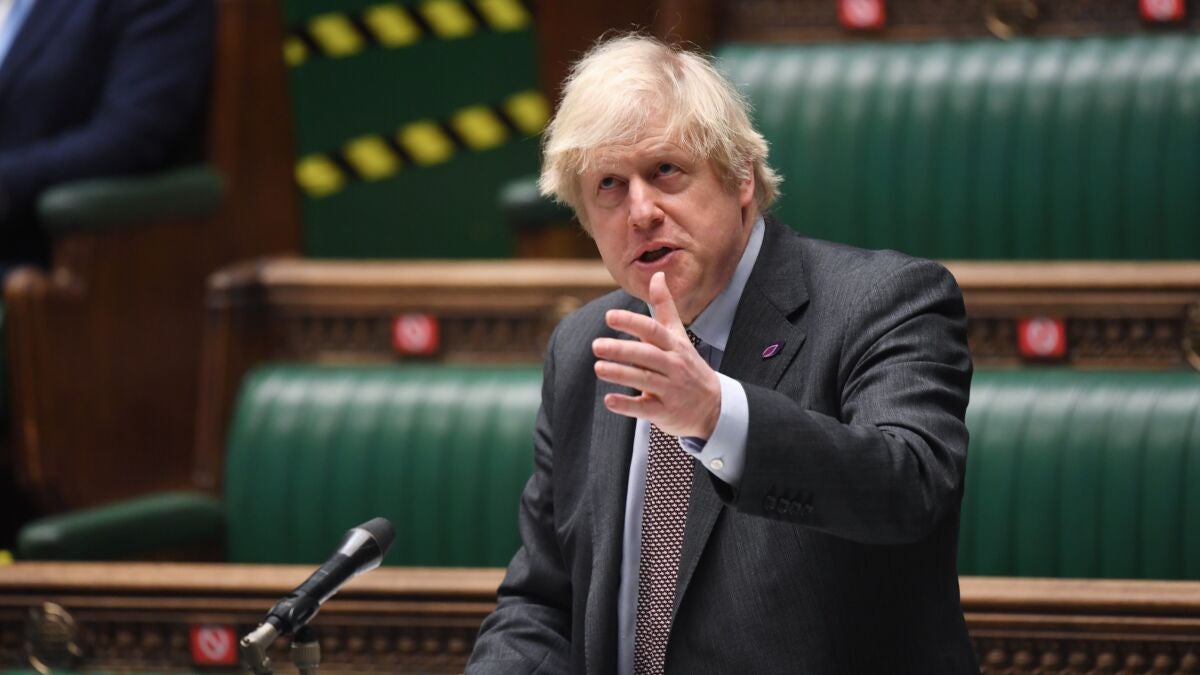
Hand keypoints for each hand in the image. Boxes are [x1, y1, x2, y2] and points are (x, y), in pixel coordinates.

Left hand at [592, 271, 721, 438]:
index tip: (610, 316)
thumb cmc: (688, 366)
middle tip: (597, 345)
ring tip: (598, 368)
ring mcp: (671, 390)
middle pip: (647, 355)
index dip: (632, 322)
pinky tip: (608, 400)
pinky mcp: (665, 412)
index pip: (653, 330)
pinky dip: (627, 405)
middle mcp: (674, 366)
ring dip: (621, 374)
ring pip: (645, 380)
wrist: (714, 407)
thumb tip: (657, 274)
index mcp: (674, 346)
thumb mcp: (679, 336)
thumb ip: (665, 306)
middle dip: (622, 350)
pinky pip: (645, 408)